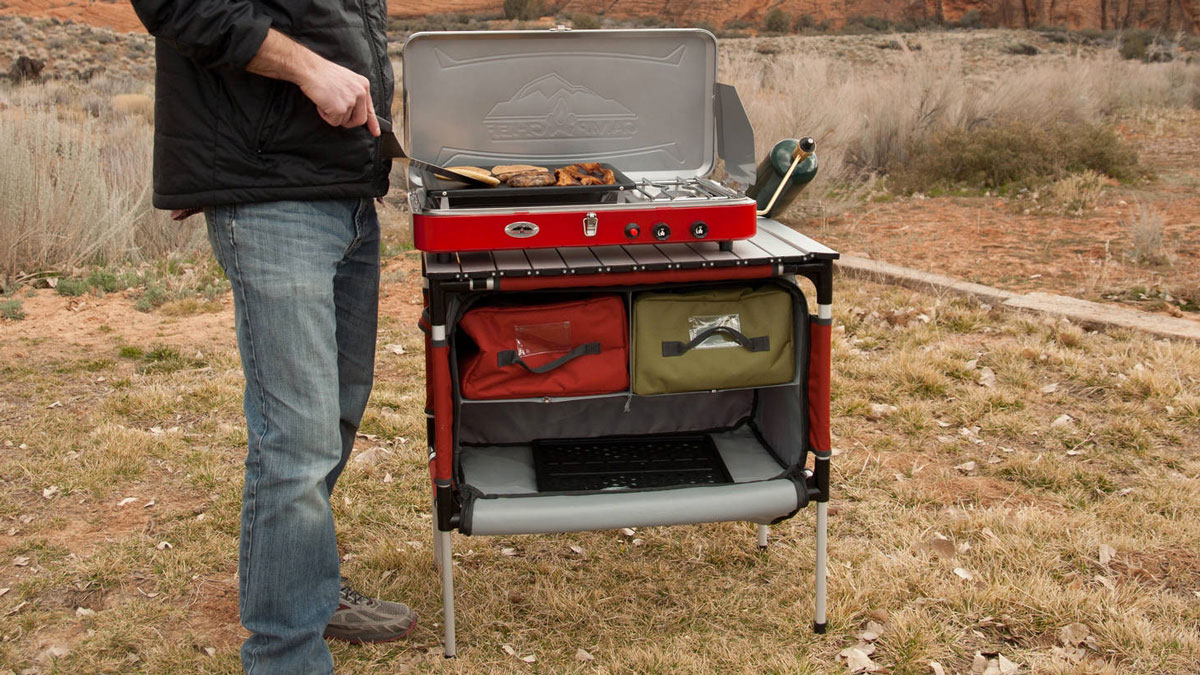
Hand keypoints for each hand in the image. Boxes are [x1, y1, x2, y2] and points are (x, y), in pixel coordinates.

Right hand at [246, 29, 380, 136]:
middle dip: (348, 122)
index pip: (370, 108)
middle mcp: (360, 93)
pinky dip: (326, 116)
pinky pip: (334, 122)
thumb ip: (353, 94)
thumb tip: (354, 111)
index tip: (375, 132)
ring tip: (326, 99)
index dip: (373, 123)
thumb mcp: (346, 81)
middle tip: (336, 114)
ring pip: (345, 121)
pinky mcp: (340, 109)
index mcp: (363, 85)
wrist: (311, 69)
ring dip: (333, 115)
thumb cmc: (323, 74)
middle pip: (360, 119)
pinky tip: (322, 103)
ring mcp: (351, 101)